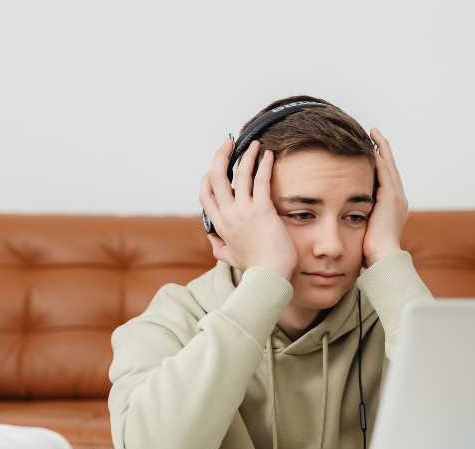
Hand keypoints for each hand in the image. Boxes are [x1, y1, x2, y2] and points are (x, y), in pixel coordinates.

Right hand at [199, 137, 296, 279]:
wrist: (267, 278)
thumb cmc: (253, 269)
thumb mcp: (228, 257)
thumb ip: (218, 245)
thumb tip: (212, 239)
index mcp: (219, 225)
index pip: (206, 194)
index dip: (208, 176)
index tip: (216, 166)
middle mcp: (227, 215)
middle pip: (216, 177)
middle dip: (220, 156)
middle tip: (228, 143)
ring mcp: (243, 212)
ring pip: (239, 174)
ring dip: (246, 155)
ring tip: (254, 143)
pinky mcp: (262, 210)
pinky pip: (260, 180)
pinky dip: (263, 164)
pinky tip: (268, 155)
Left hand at [362, 128, 408, 266]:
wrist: (383, 257)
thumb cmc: (370, 251)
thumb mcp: (364, 231)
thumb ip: (358, 220)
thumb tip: (345, 218)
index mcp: (393, 207)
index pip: (386, 179)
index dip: (379, 163)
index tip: (371, 151)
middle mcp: (398, 198)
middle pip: (390, 167)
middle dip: (382, 150)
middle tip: (374, 134)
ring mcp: (396, 196)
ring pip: (388, 165)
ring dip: (381, 147)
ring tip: (373, 133)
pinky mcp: (390, 196)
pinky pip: (385, 170)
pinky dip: (379, 156)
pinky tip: (371, 145)